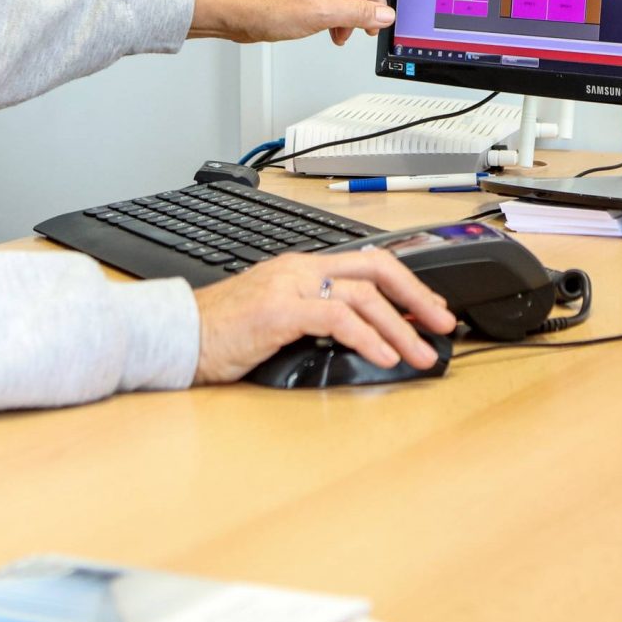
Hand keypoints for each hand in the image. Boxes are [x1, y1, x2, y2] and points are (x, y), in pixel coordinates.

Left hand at [190, 0, 427, 45]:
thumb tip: (385, 15)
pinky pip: (338, 4)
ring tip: (347, 33)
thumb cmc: (270, 5)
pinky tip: (334, 33)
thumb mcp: (322, 12)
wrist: (240, 12)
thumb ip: (357, 13)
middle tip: (372, 26)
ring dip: (355, 15)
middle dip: (374, 2)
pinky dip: (341, 19)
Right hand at [193, 248, 459, 383]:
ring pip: (365, 296)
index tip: (432, 310)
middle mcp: (300, 269)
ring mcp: (290, 286)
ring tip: (422, 355)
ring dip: (402, 327)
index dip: (407, 284)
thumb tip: (364, 340)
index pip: (368, 264)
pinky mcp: (279, 311)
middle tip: (445, 326)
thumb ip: (316, 321)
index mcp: (302, 268)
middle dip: (418, 297)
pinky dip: (369, 337)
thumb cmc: (221, 336)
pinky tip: (385, 357)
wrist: (176, 337)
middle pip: (377, 270)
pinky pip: (337, 318)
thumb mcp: (278, 321)